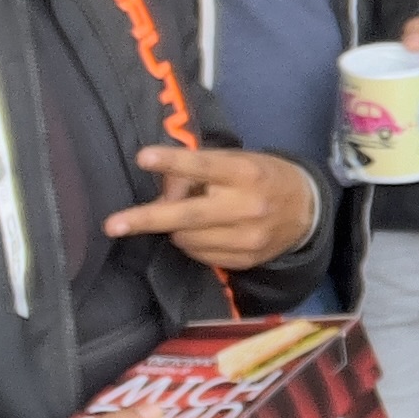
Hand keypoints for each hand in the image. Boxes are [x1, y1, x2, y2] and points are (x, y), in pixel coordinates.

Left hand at [109, 147, 320, 269]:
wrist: (306, 210)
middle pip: (188, 216)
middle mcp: (247, 207)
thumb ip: (201, 171)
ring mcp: (247, 238)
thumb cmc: (262, 176)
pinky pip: (199, 255)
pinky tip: (203, 232)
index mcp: (246, 173)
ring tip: (189, 215)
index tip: (142, 157)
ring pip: (187, 239)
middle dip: (147, 219)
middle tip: (112, 225)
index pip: (204, 167)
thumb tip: (163, 191)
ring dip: (174, 228)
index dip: (172, 162)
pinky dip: (191, 243)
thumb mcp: (237, 160)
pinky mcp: (245, 260)